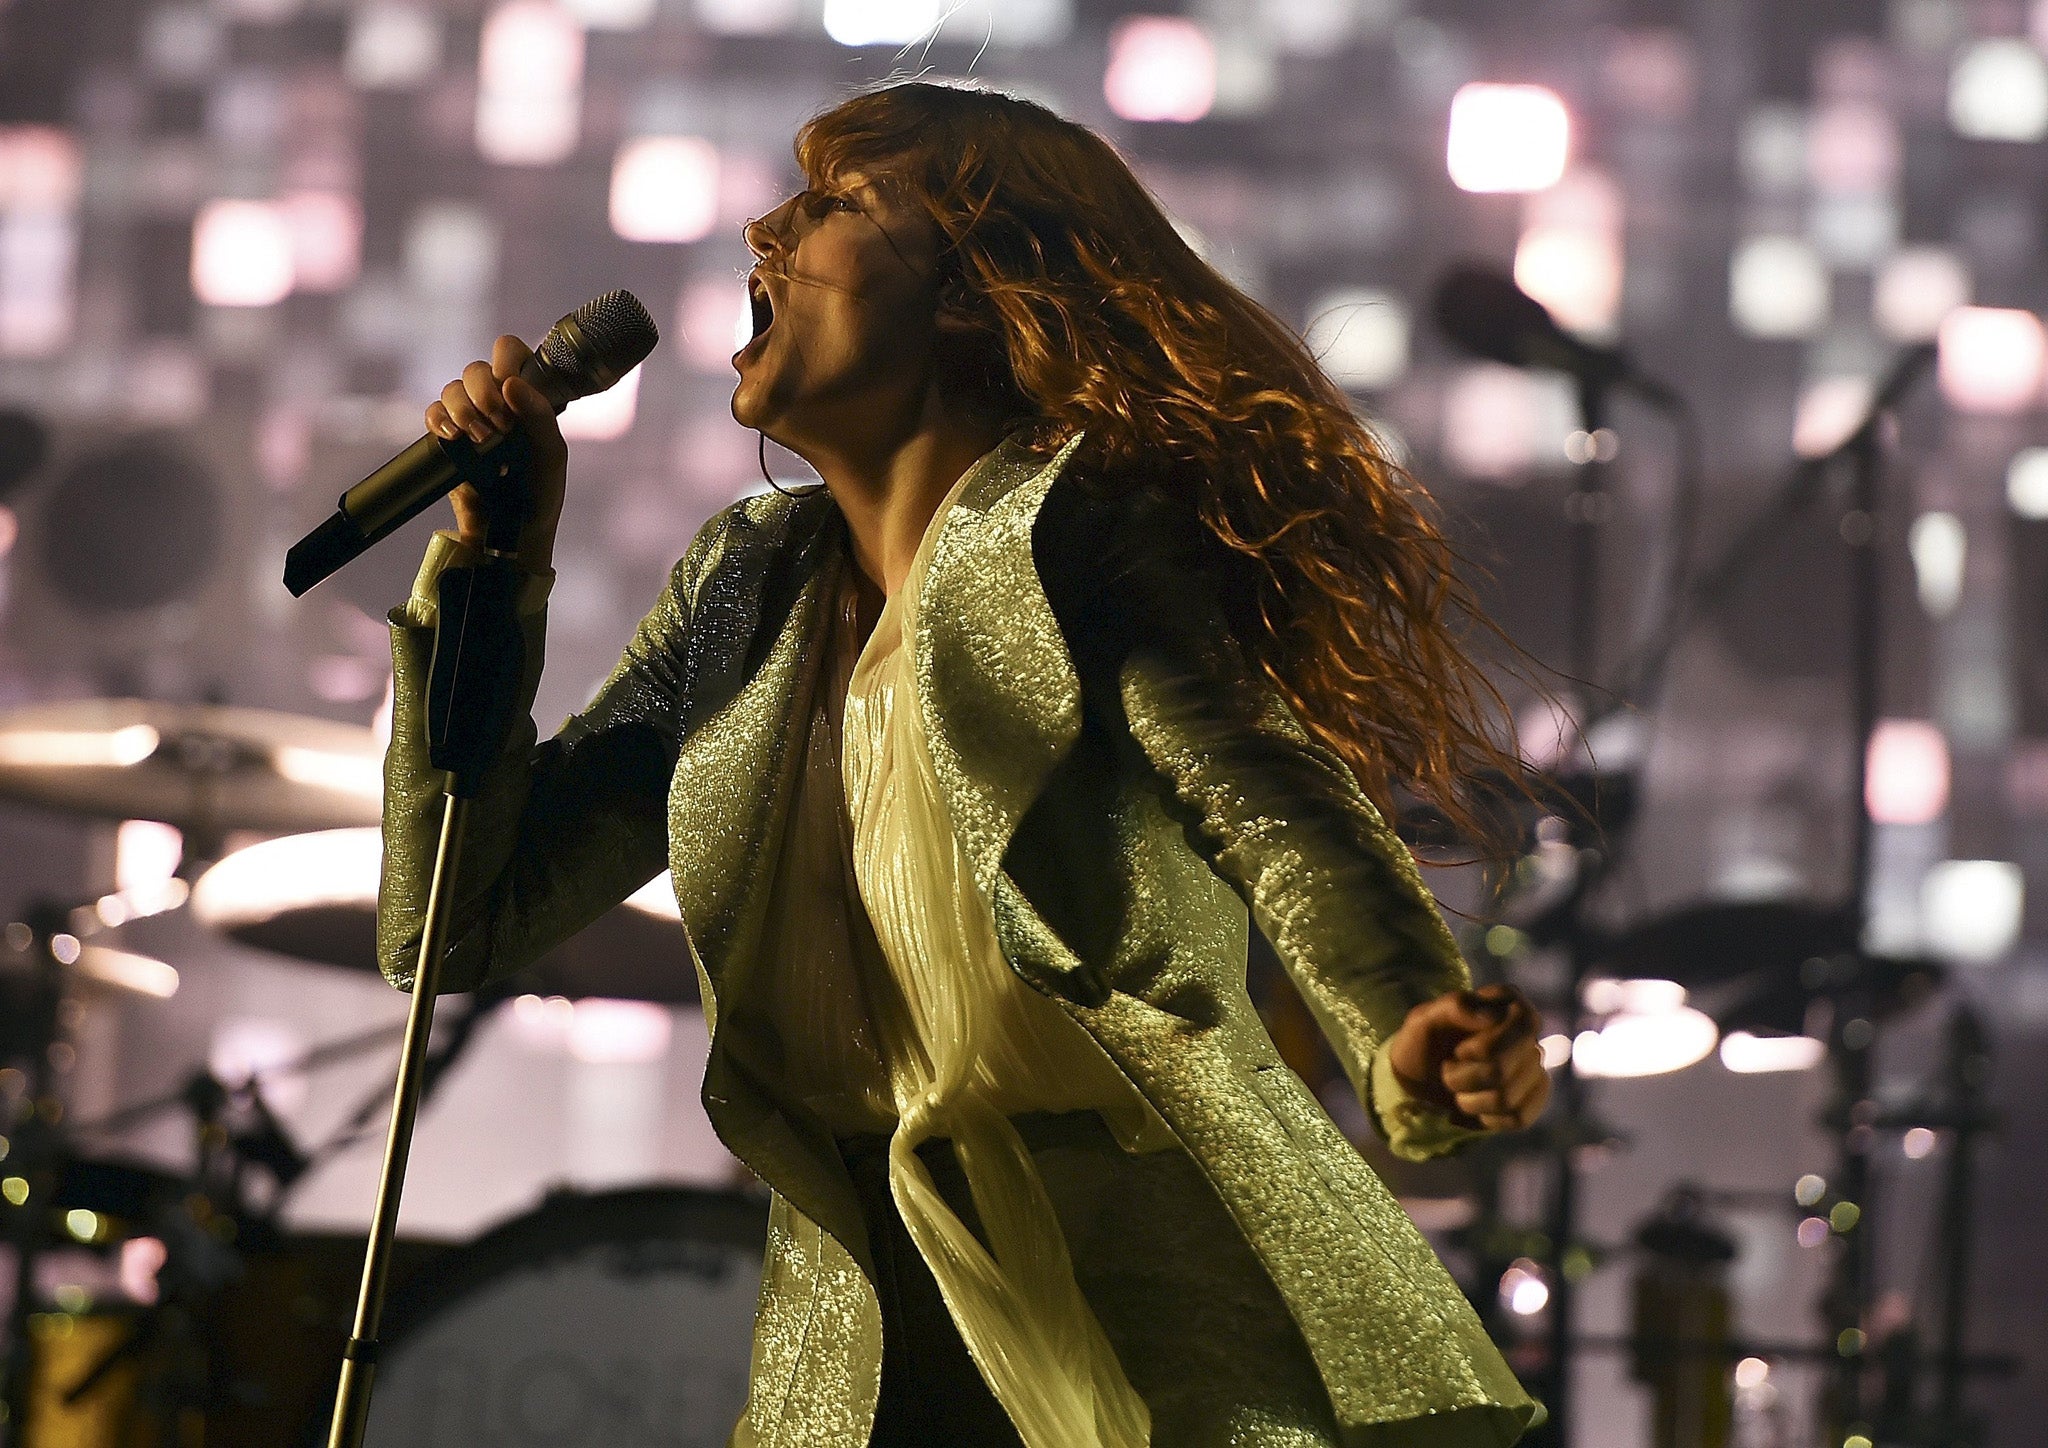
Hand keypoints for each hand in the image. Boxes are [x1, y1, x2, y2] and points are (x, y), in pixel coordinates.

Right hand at [423, 334, 568, 569]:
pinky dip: (439, 420)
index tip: (510, 383)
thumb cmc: (540, 493)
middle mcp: (498, 403)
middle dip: (483, 391)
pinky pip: (433, 414)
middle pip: (475, 369)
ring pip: (452, 389)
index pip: (510, 352)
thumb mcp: (551, 454)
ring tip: (481, 439)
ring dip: (464, 409)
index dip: (506, 358)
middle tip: (499, 424)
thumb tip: (510, 383)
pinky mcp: (448, 440)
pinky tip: (454, 437)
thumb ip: (539, 416)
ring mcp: (471, 420)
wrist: (511, 532)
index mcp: (527, 398)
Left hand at [1385, 983, 1549, 1131]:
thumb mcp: (1424, 1018)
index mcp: (1510, 1002)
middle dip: (1462, 1077)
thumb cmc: (1423, 1042)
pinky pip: (1519, 1117)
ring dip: (1468, 1100)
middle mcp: (1529, 1033)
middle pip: (1503, 1070)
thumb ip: (1454, 1006)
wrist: (1418, 1079)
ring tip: (1456, 1088)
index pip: (1522, 1025)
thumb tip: (1493, 1017)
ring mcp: (1535, 1066)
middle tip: (1447, 1071)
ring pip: (1507, 1099)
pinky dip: (1484, 1118)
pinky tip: (1471, 1107)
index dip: (1485, 1046)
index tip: (1459, 1050)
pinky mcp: (1534, 1098)